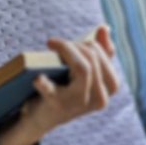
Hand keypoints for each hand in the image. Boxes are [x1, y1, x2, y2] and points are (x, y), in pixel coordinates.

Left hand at [0, 25, 117, 144]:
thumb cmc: (63, 87)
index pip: (104, 57)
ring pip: (83, 68)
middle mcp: (100, 99)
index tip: (72, 41)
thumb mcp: (84, 71)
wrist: (40, 117)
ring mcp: (79, 103)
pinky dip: (43, 82)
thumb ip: (98, 51)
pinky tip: (38, 78)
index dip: (89, 44)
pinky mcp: (58, 106)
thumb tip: (104, 27)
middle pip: (92, 60)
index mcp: (108, 88)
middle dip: (74, 45)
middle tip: (55, 43)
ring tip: (51, 46)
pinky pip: (53, 90)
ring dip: (65, 51)